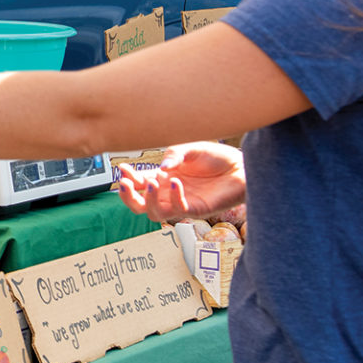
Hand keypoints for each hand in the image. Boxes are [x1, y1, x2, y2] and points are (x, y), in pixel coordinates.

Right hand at [115, 141, 245, 223]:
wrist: (241, 167)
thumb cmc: (216, 158)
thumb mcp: (189, 149)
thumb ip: (173, 155)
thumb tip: (161, 169)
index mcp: (164, 177)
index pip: (139, 183)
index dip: (128, 178)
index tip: (122, 169)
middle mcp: (169, 192)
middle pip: (140, 205)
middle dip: (128, 197)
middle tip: (125, 185)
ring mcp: (182, 202)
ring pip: (155, 213)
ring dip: (149, 200)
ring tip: (152, 183)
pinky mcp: (197, 209)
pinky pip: (179, 210)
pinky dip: (175, 197)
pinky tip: (177, 182)